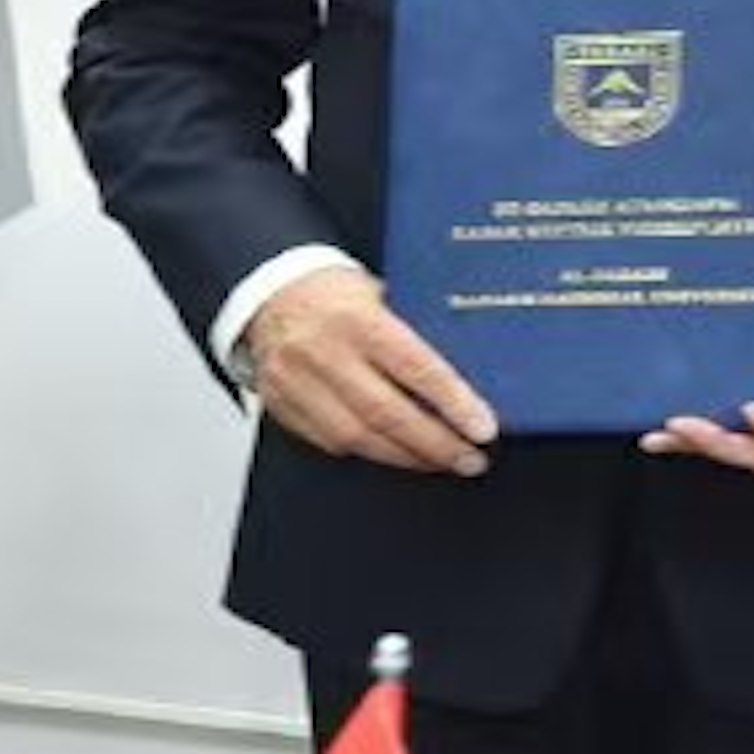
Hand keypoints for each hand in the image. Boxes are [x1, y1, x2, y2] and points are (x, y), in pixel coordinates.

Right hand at [241, 265, 496, 475]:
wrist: (271, 292)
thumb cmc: (335, 292)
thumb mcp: (381, 294)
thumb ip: (415, 330)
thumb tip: (470, 371)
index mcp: (357, 318)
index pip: (415, 367)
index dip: (453, 403)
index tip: (482, 429)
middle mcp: (323, 351)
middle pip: (388, 414)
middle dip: (437, 445)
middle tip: (471, 459)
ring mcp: (296, 382)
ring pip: (358, 437)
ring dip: (406, 457)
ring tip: (440, 461)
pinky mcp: (282, 404)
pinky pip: (330, 442)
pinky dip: (369, 452)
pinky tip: (396, 453)